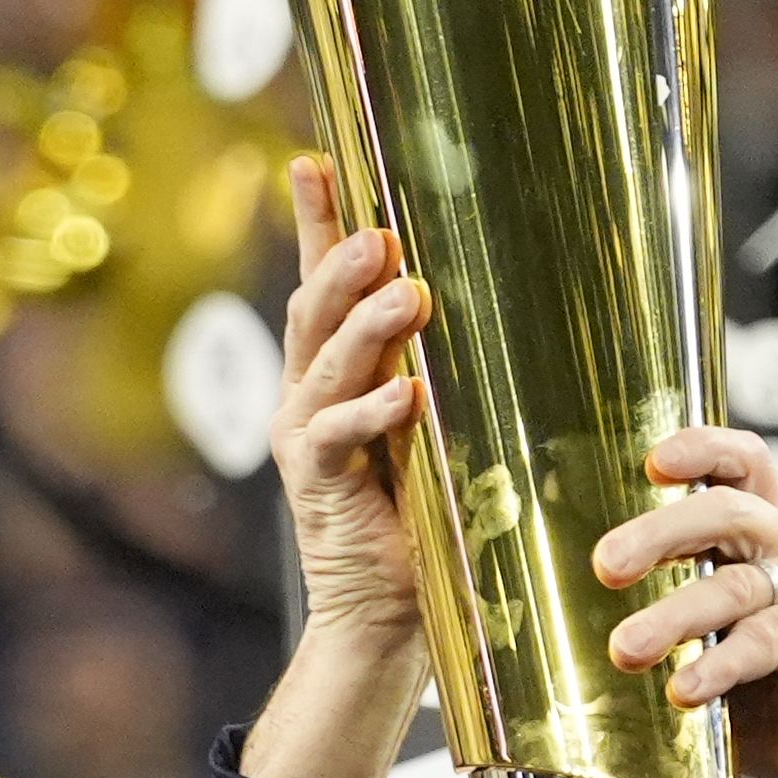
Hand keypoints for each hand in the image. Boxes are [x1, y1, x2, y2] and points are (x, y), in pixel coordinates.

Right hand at [271, 157, 432, 644]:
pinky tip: (407, 391)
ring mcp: (305, 441)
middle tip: (383, 231)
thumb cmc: (420, 522)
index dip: (314, 224)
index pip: (319, 287)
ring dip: (366, 326)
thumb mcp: (431, 430)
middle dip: (344, 264)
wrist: (387, 616)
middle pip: (314, 313)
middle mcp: (304, 398)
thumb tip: (473, 309)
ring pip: (327, 365)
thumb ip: (434, 373)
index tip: (312, 161)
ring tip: (404, 293)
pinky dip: (372, 412)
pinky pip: (340, 438)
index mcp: (329, 377)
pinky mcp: (318, 487)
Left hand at [591, 423, 777, 777]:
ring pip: (735, 585)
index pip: (738, 464)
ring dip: (673, 616)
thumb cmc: (770, 698)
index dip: (699, 449)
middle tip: (607, 566)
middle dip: (658, 533)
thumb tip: (572, 626)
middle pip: (725, 510)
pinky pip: (765, 640)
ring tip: (627, 650)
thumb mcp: (708, 645)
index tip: (650, 463)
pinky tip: (684, 689)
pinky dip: (720, 665)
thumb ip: (667, 621)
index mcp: (763, 532)